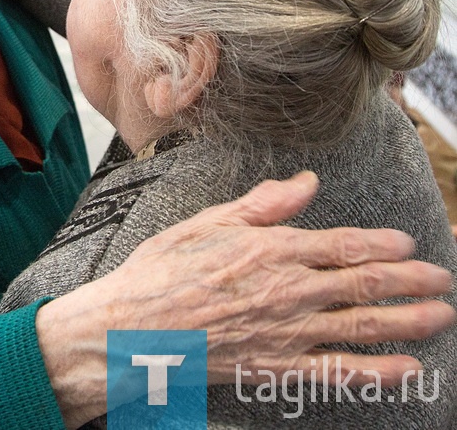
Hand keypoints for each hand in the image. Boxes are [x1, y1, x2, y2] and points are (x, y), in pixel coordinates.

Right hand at [35, 171, 454, 427]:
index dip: (381, 244)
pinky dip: (377, 371)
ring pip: (362, 325)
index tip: (406, 243)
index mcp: (269, 249)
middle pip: (364, 283)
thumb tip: (304, 184)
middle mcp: (286, 290)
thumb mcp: (206, 223)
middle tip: (441, 278)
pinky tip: (406, 369)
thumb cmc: (160, 274)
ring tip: (440, 315)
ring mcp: (285, 332)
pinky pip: (337, 372)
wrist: (129, 331)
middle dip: (409, 280)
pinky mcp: (276, 368)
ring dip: (408, 320)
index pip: (342, 245)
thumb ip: (261, 204)